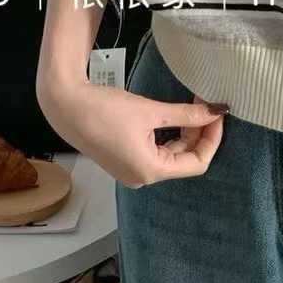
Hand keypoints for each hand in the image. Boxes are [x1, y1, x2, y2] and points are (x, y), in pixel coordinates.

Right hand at [37, 72, 226, 189]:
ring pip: (171, 156)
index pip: (197, 163)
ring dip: (184, 133)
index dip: (212, 139)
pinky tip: (173, 117)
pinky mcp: (124, 160)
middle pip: (184, 160)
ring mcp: (132, 171)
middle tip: (204, 105)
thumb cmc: (104, 109)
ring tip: (191, 107)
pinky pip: (155, 152)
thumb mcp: (151, 111)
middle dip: (198, 133)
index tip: (217, 115)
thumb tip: (216, 112)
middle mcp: (142, 177)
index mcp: (150, 171)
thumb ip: (186, 115)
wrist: (65, 105)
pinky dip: (167, 136)